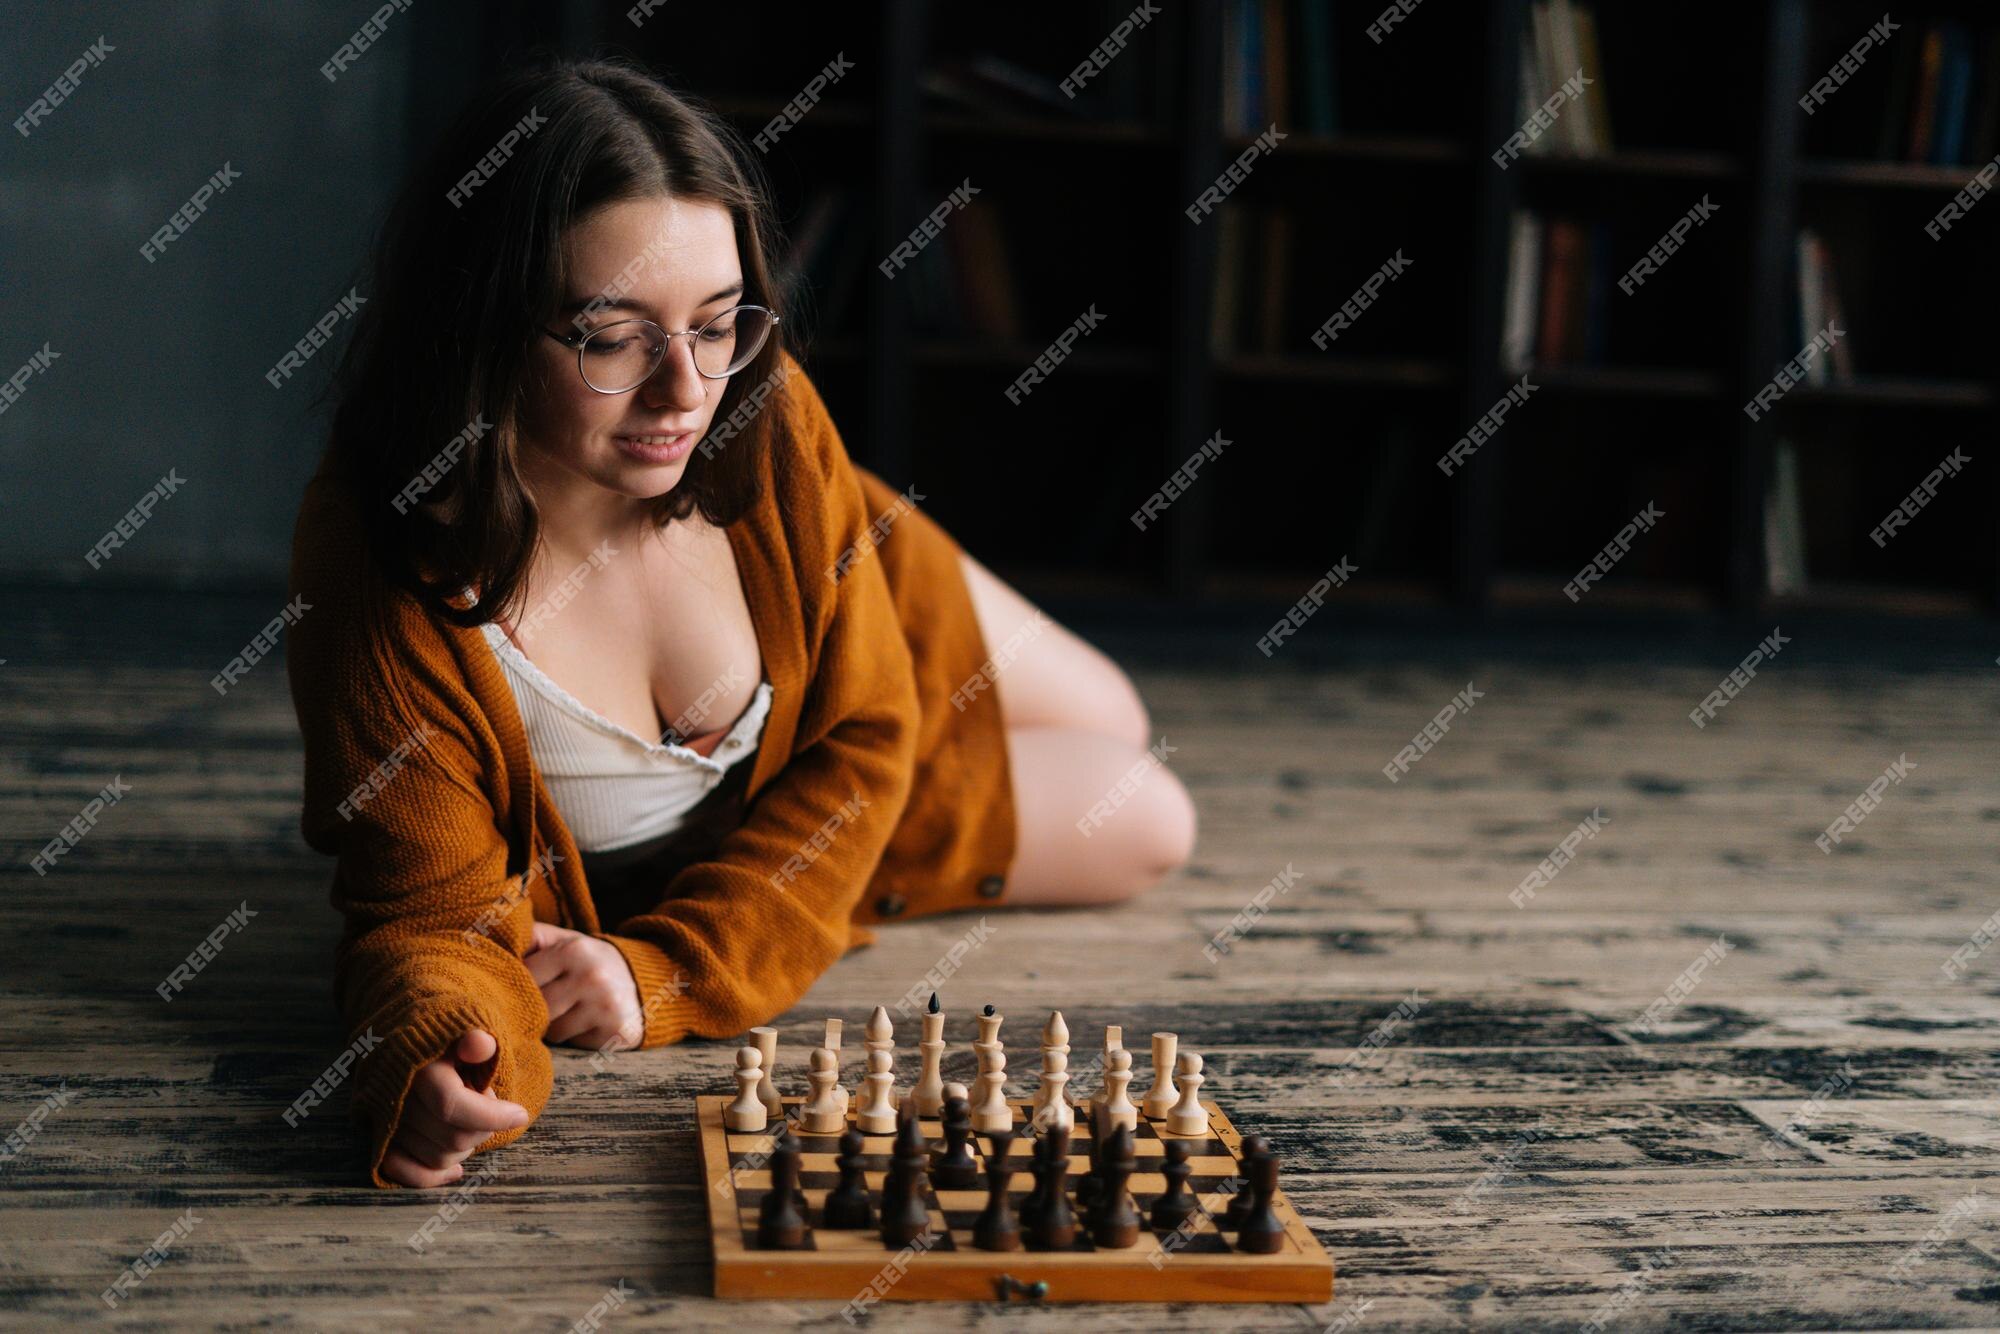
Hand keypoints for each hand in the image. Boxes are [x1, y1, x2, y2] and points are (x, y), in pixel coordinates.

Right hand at [381, 1028, 530, 1187]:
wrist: (412, 1037)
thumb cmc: (448, 1035)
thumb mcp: (466, 1028)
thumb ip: (477, 1038)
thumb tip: (480, 1044)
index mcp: (416, 1067)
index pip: (452, 1104)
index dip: (492, 1115)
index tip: (520, 1114)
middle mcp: (395, 1098)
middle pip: (450, 1136)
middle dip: (483, 1128)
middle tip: (493, 1108)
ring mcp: (384, 1122)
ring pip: (436, 1157)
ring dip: (465, 1146)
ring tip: (473, 1120)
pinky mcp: (380, 1138)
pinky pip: (402, 1171)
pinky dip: (432, 1176)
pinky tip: (458, 1168)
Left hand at [526, 921, 644, 1051]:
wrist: (643, 982)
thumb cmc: (588, 963)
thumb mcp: (564, 941)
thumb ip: (530, 937)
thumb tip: (490, 934)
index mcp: (574, 950)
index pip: (524, 978)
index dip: (517, 986)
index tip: (521, 987)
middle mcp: (592, 977)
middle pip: (537, 1008)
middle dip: (534, 1009)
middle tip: (542, 1004)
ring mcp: (606, 1006)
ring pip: (553, 1031)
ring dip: (553, 1027)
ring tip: (567, 1012)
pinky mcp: (616, 1032)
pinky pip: (574, 1044)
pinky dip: (574, 1037)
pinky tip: (584, 1024)